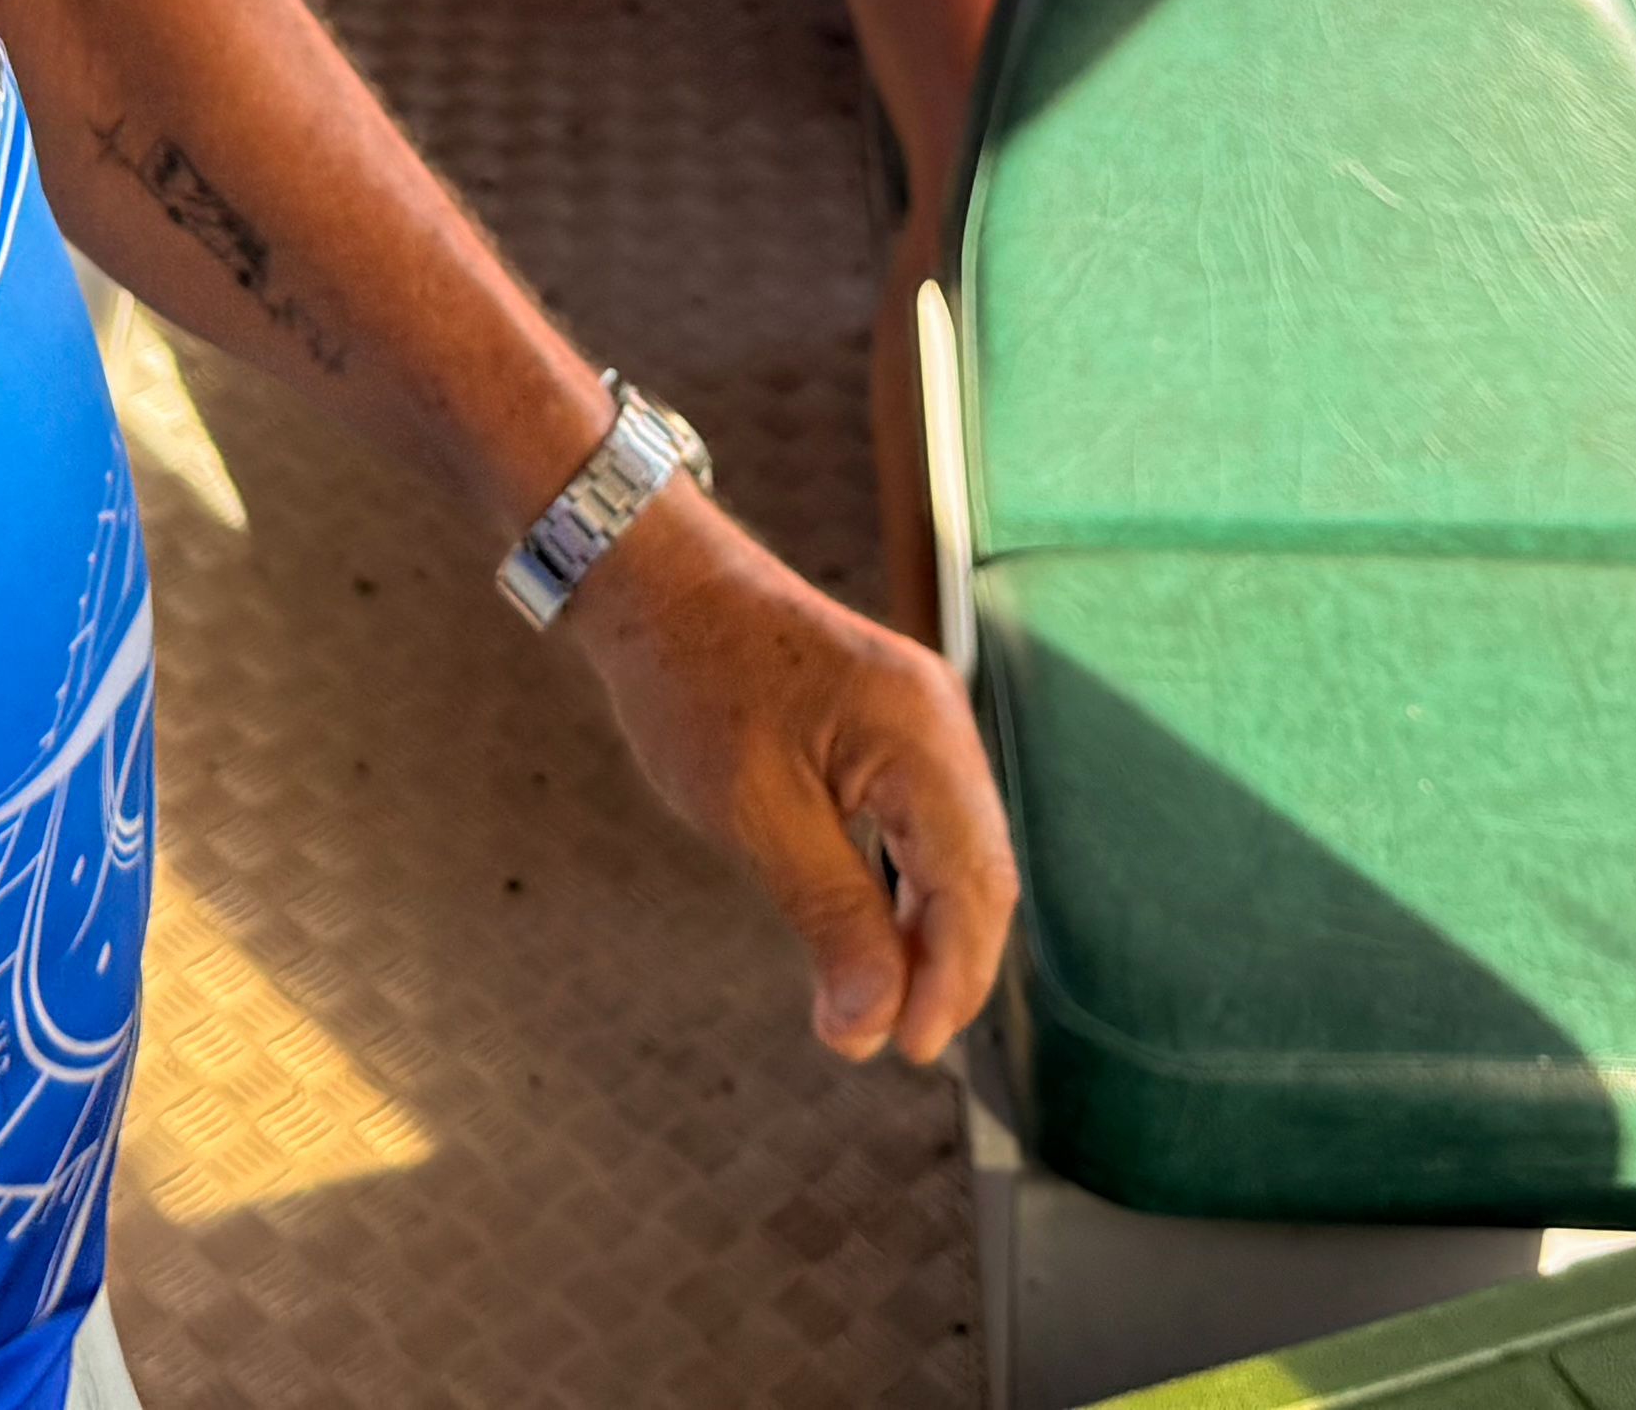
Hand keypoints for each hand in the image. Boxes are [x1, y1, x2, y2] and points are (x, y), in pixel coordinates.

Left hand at [567, 489, 1014, 1065]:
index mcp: (920, 735)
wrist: (655, 583)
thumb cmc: (692, 683)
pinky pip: (927, 825)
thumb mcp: (754, 813)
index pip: (974, 885)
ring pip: (958, 853)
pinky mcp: (894, 727)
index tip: (908, 1051)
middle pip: (980, 873)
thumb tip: (873, 1027)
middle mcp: (940, 723)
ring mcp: (922, 720)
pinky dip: (910, 889)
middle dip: (947, 967)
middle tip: (894, 1043)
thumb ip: (828, 917)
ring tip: (885, 1008)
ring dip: (930, 934)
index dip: (952, 981)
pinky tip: (879, 935)